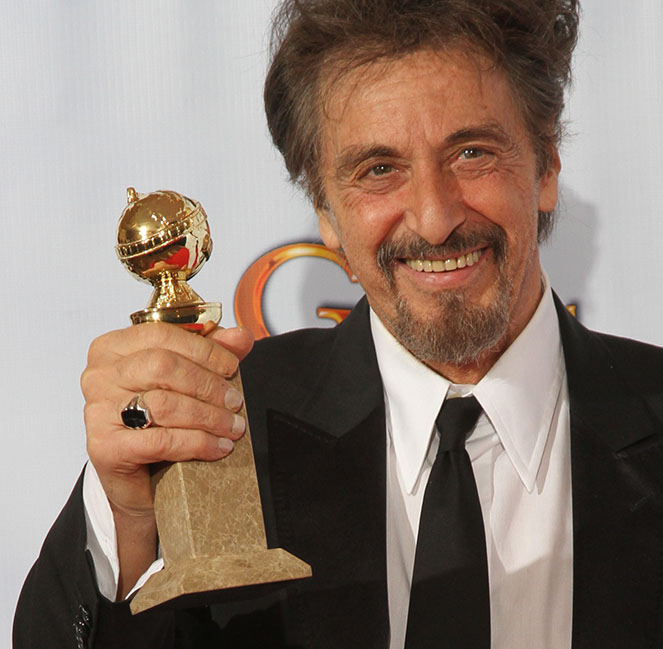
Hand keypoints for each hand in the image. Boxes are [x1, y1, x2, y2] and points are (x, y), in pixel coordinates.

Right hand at [81, 322, 253, 594]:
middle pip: (163, 366)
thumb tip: (241, 336)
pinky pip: (161, 440)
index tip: (233, 366)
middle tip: (236, 401)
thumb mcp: (186, 379)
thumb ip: (211, 351)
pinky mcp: (105, 447)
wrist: (138, 482)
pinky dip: (197, 443)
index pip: (162, 334)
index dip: (204, 349)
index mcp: (113, 348)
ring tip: (234, 426)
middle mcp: (99, 376)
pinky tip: (219, 447)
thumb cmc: (159, 421)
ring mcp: (97, 412)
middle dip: (208, 384)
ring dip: (209, 416)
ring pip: (164, 403)